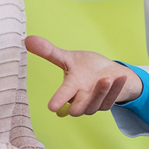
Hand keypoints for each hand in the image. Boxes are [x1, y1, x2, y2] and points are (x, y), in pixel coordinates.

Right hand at [25, 35, 140, 115]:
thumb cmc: (85, 67)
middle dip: (83, 102)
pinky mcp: (106, 103)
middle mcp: (79, 99)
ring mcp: (93, 103)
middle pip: (77, 110)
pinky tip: (121, 76)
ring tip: (107, 78)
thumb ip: (49, 52)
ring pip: (95, 106)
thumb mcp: (68, 57)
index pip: (61, 97)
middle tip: (91, 85)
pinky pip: (111, 99)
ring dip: (102, 92)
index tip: (52, 106)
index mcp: (69, 89)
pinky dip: (117, 88)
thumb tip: (27, 39)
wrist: (106, 71)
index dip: (57, 101)